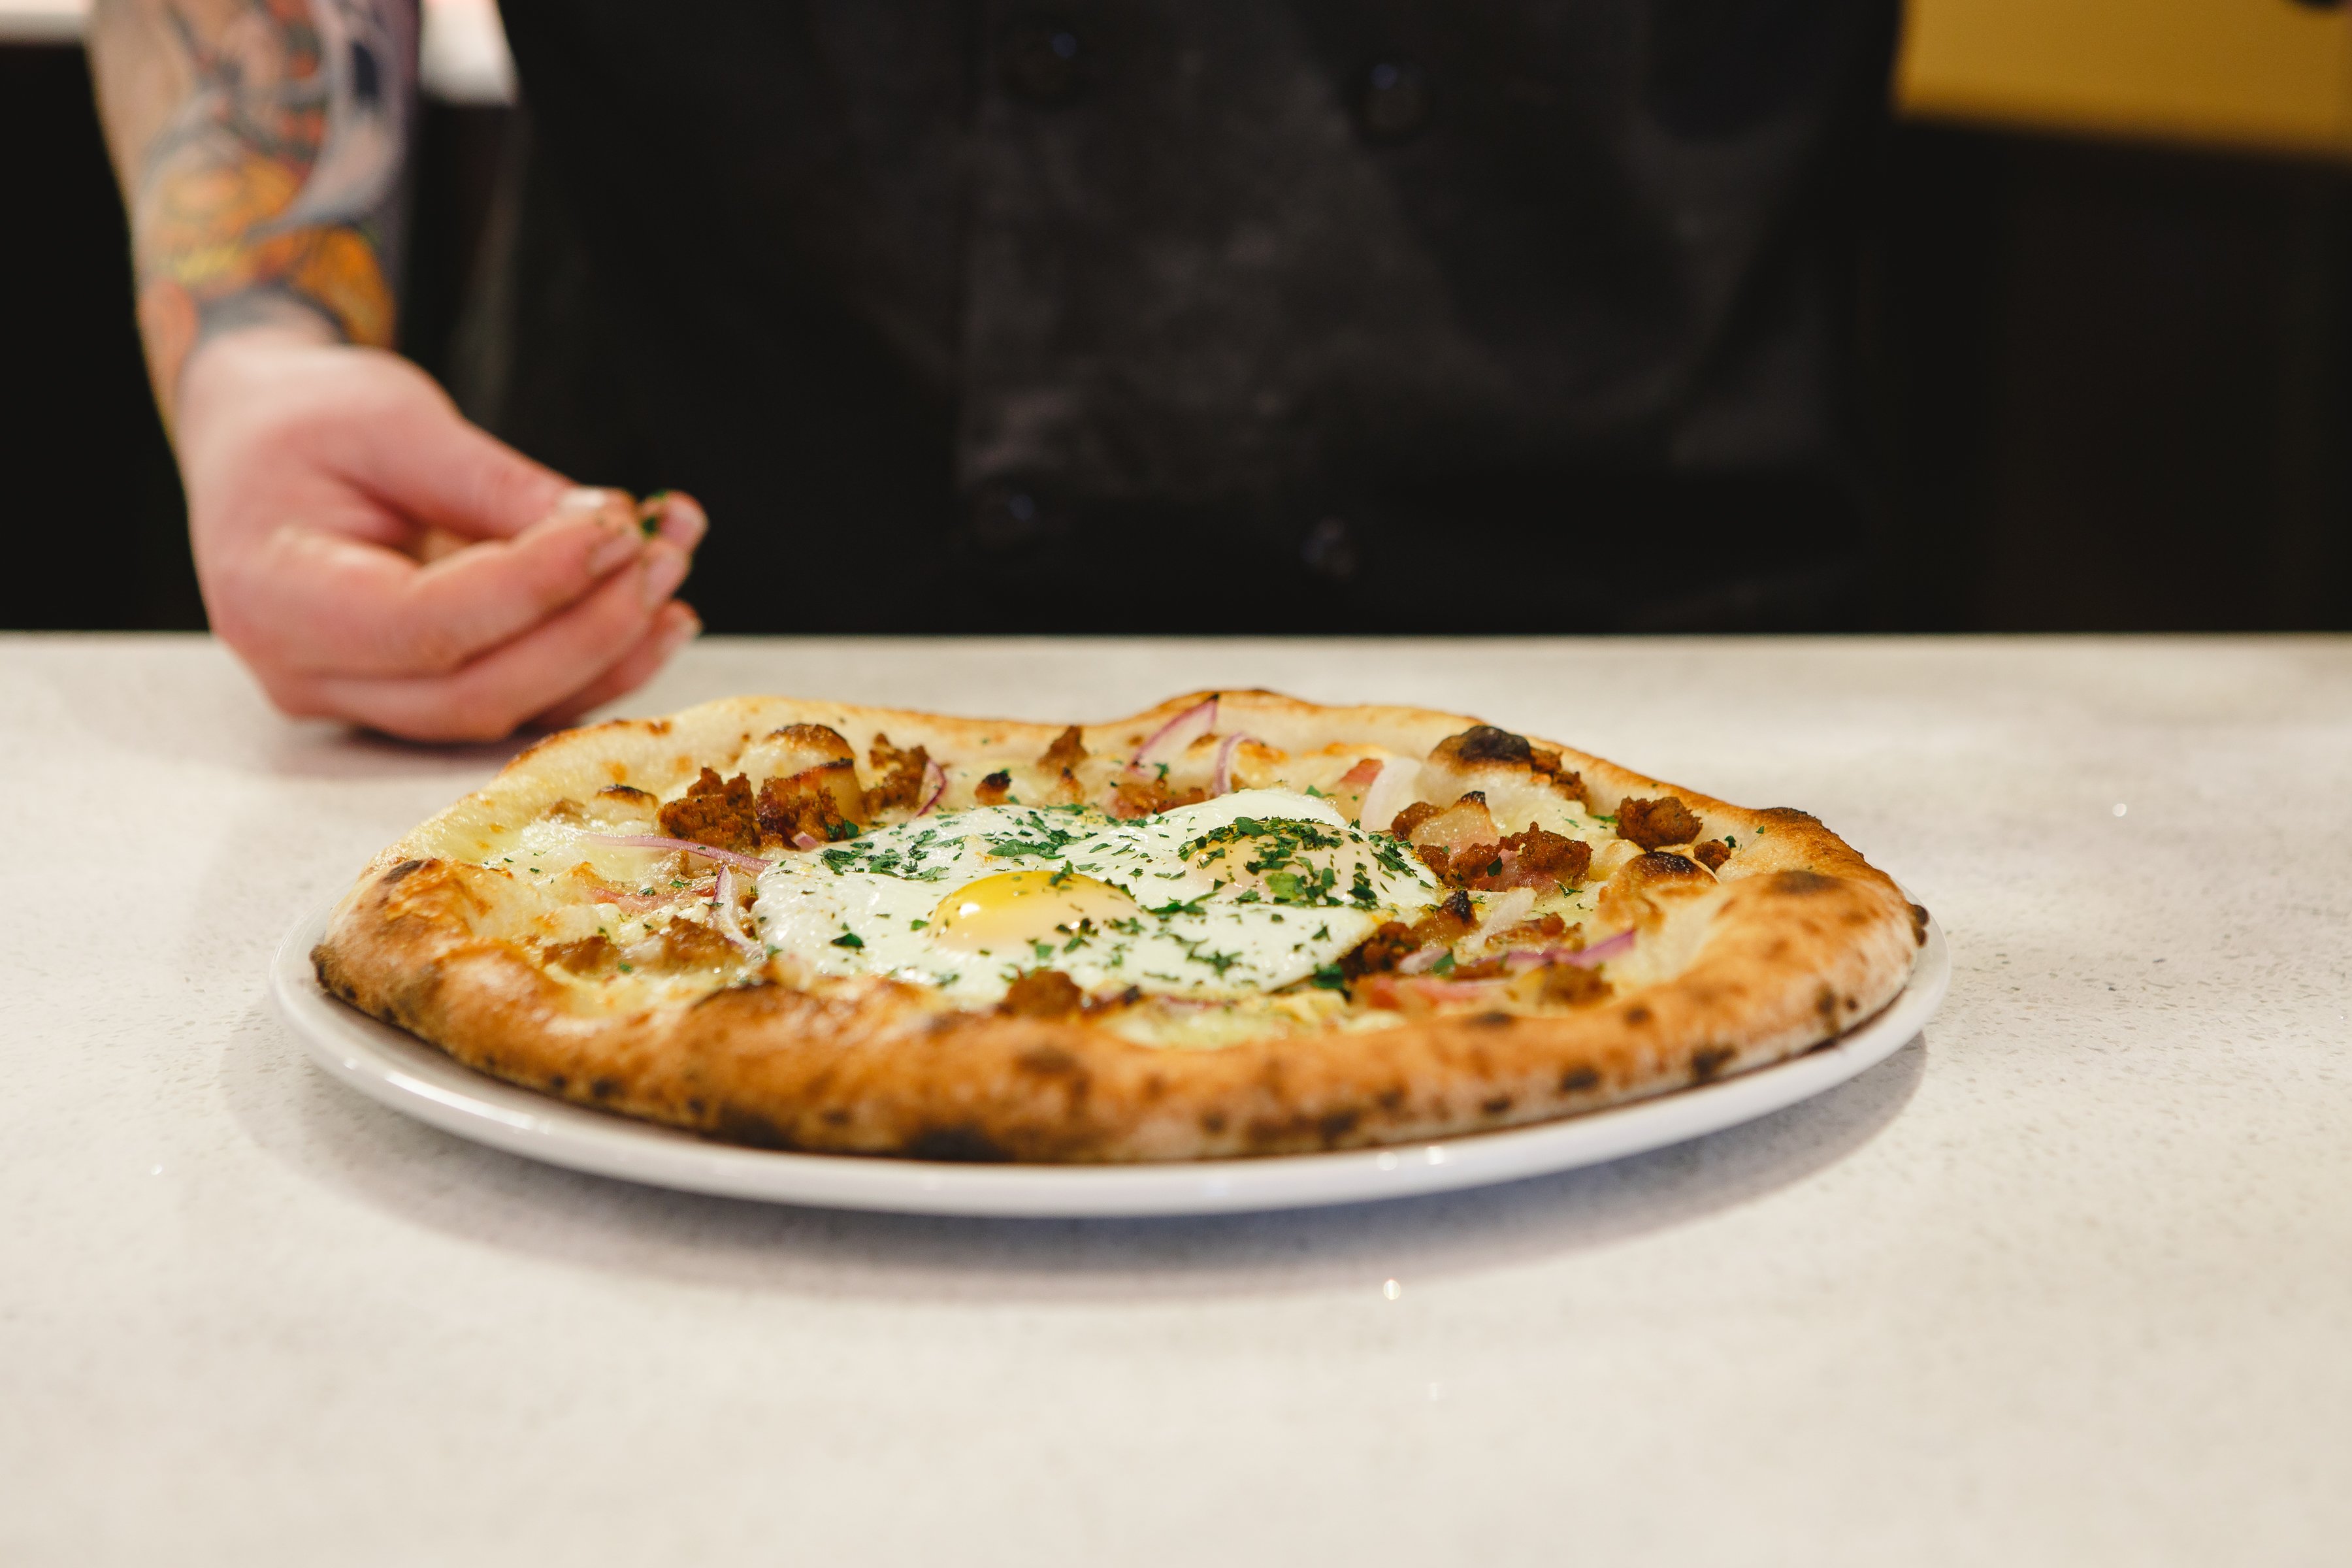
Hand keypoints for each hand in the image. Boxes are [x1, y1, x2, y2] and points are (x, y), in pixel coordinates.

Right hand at [174, 324, 704, 741]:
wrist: (258, 439)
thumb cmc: (307, 417)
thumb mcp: (392, 417)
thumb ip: (492, 483)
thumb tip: (606, 530)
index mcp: (278, 600)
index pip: (427, 623)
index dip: (537, 584)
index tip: (617, 525)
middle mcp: (310, 675)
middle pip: (476, 692)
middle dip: (588, 627)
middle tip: (660, 552)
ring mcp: (361, 702)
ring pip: (508, 710)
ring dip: (609, 648)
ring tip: (671, 565)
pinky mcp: (415, 699)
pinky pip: (518, 701)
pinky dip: (595, 662)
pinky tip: (655, 611)